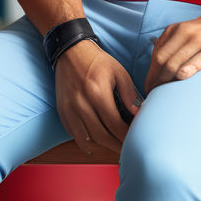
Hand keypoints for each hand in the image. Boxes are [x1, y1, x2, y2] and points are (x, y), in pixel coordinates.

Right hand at [54, 40, 141, 155]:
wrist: (71, 51)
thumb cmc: (97, 61)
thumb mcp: (119, 71)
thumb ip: (129, 93)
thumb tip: (138, 113)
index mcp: (97, 92)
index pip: (115, 124)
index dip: (126, 136)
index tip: (135, 140)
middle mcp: (81, 103)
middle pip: (101, 136)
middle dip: (116, 146)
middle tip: (127, 149)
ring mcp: (69, 109)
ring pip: (87, 139)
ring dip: (102, 147)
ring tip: (114, 147)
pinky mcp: (62, 111)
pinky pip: (74, 134)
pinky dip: (85, 142)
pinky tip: (95, 143)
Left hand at [144, 5, 200, 92]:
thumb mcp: (187, 31)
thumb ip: (173, 45)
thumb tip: (158, 68)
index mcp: (175, 30)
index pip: (157, 55)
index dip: (151, 74)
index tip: (149, 87)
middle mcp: (185, 32)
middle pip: (163, 60)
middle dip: (156, 80)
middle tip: (155, 95)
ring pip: (177, 62)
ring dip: (167, 81)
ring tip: (165, 96)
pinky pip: (199, 60)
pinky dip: (188, 70)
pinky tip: (182, 79)